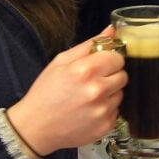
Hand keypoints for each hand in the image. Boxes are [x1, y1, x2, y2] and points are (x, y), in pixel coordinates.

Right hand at [6, 26, 126, 155]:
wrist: (35, 127)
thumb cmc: (45, 93)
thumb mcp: (61, 62)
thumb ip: (88, 45)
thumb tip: (111, 31)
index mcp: (85, 70)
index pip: (117, 58)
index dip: (108, 59)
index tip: (100, 63)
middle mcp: (96, 90)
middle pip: (123, 75)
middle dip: (110, 75)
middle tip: (92, 80)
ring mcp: (102, 110)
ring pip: (120, 93)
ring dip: (108, 93)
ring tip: (88, 96)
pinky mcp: (105, 126)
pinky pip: (116, 111)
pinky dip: (105, 109)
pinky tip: (88, 110)